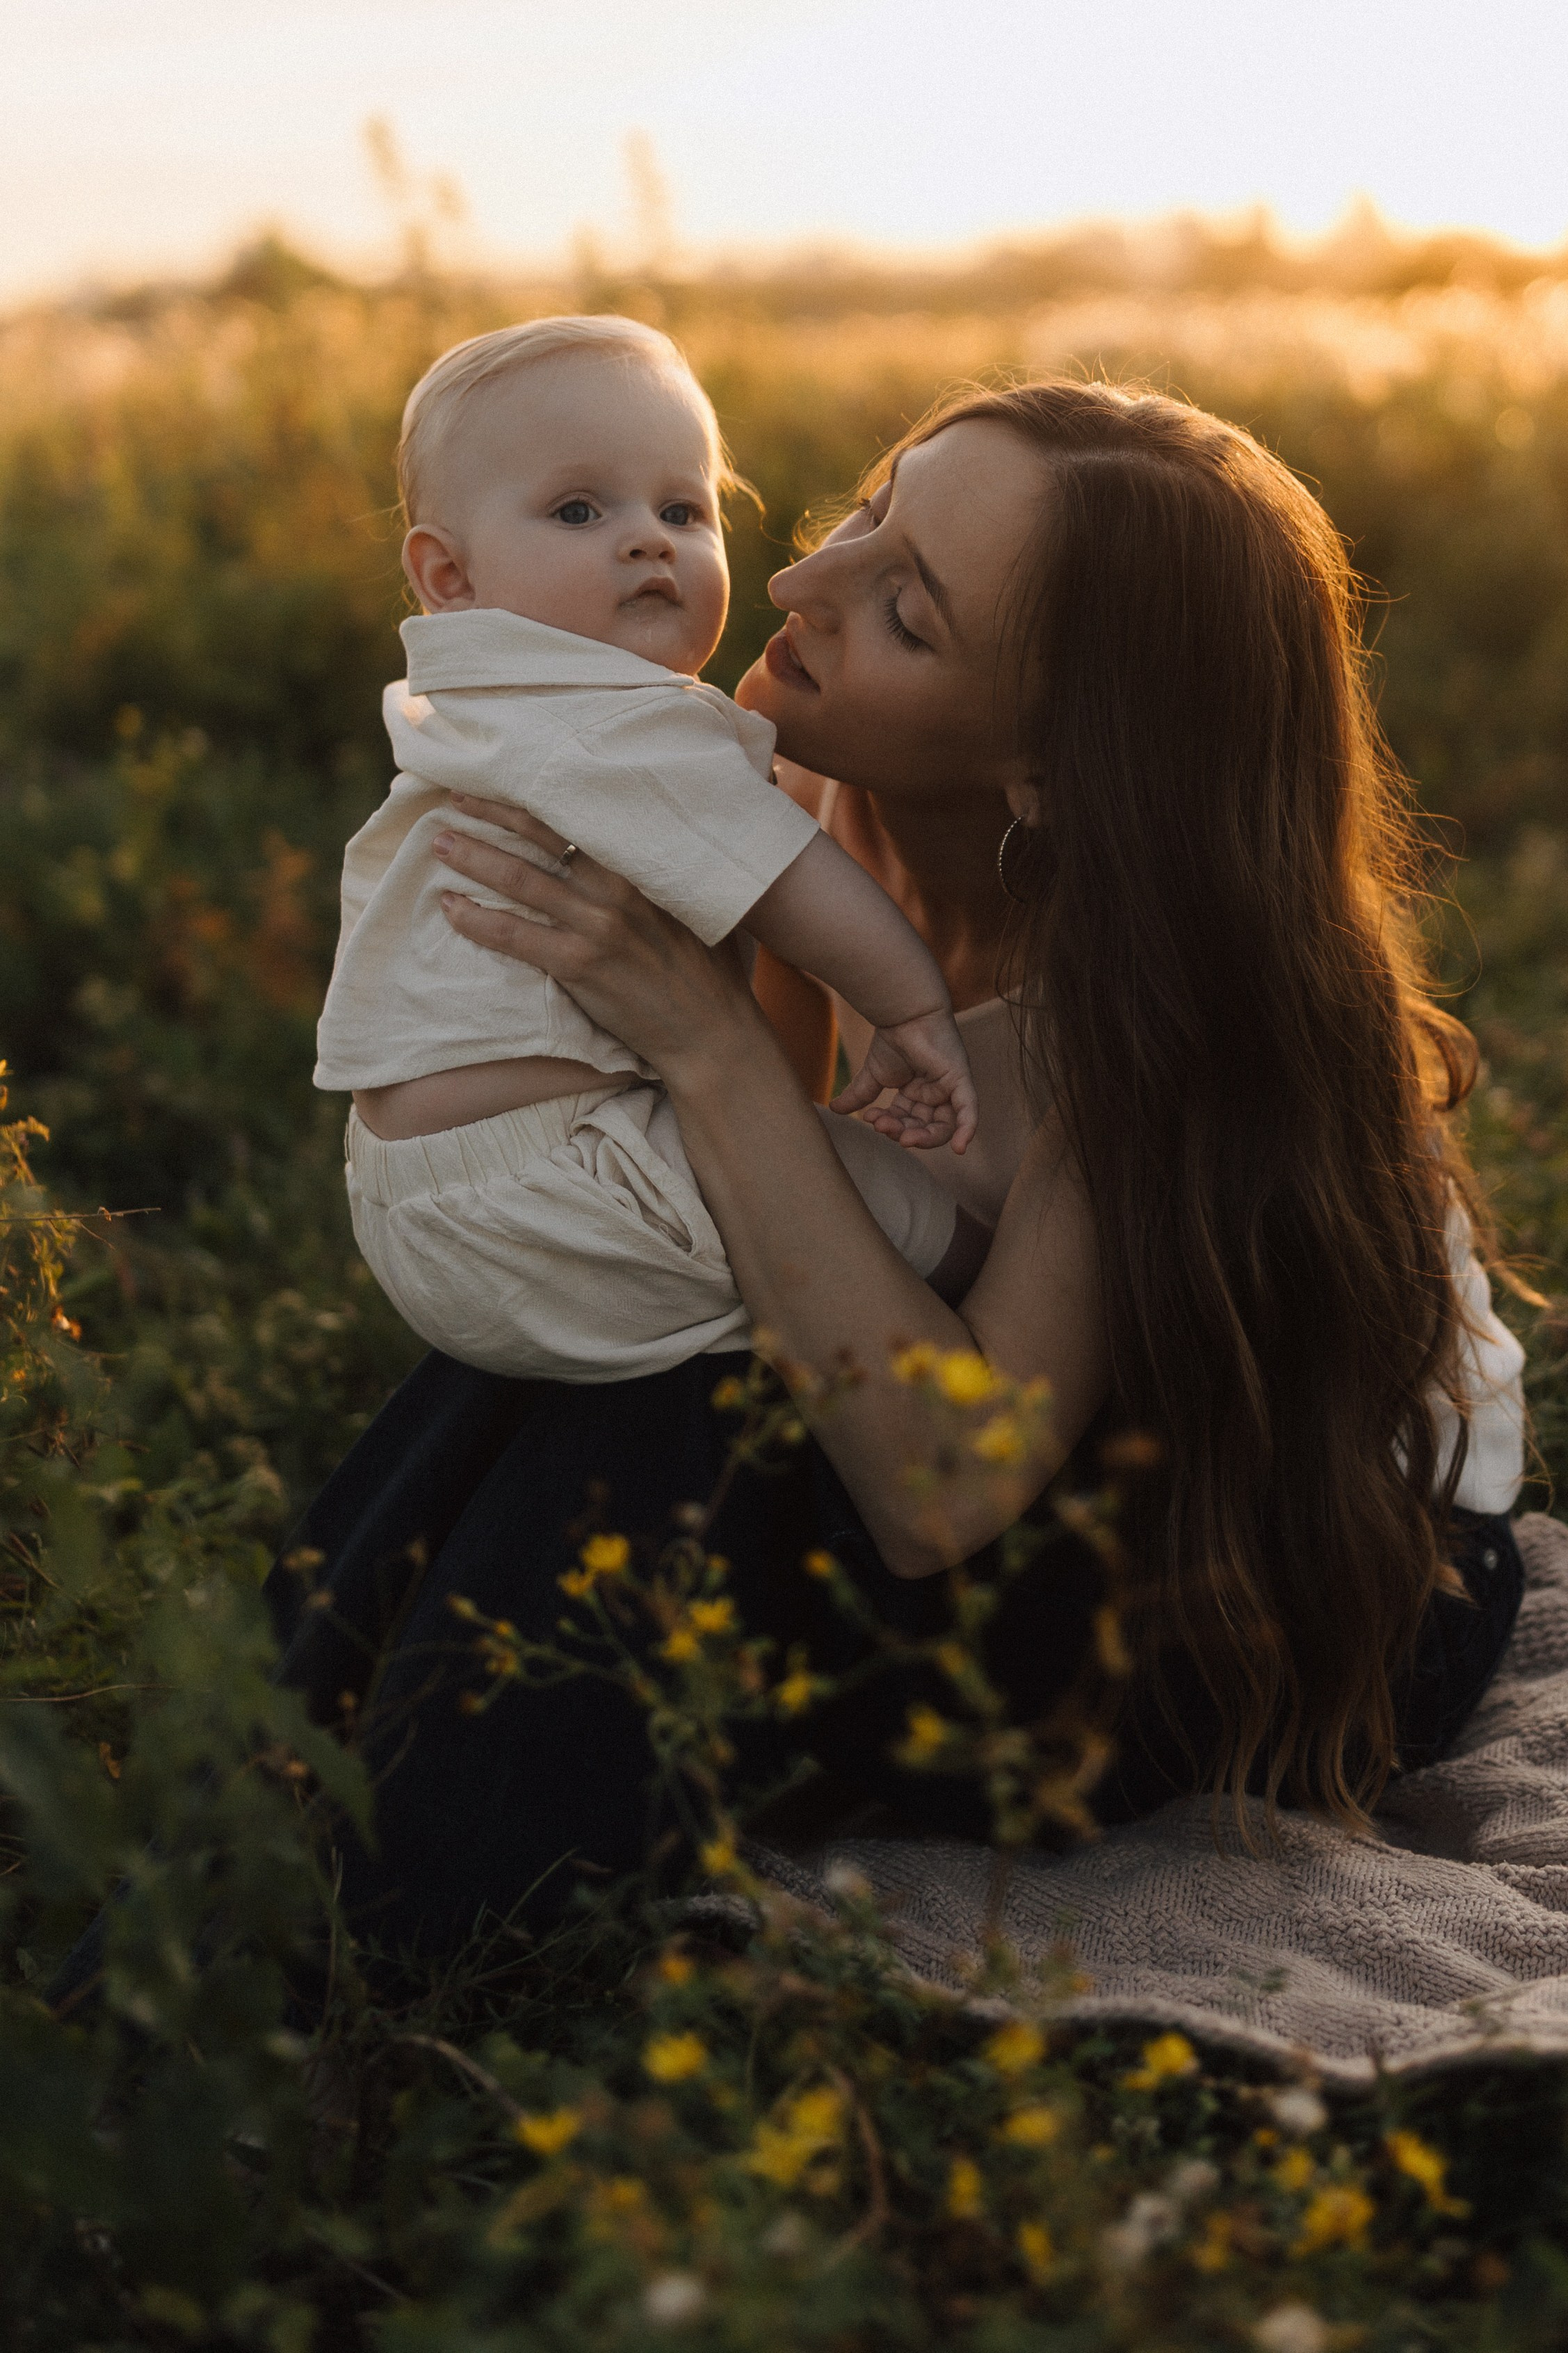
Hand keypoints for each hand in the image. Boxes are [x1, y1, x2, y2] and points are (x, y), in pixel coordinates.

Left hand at [430, 791, 756, 1081]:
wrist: (709, 1032)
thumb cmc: (707, 973)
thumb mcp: (695, 908)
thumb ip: (663, 876)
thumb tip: (659, 840)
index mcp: (640, 870)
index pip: (576, 822)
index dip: (532, 802)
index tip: (498, 785)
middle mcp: (616, 890)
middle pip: (540, 839)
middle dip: (490, 815)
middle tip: (451, 799)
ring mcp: (596, 926)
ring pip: (520, 881)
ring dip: (474, 858)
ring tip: (440, 842)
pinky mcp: (579, 964)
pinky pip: (514, 936)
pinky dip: (477, 919)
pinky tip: (450, 908)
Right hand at [830, 1007, 977, 1154]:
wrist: (902, 1013)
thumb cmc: (893, 1038)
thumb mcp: (873, 1074)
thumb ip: (858, 1095)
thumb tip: (833, 1109)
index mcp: (918, 1094)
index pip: (906, 1122)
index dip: (890, 1126)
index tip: (871, 1119)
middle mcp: (936, 1094)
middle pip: (924, 1129)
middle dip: (904, 1134)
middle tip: (884, 1128)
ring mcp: (950, 1089)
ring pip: (943, 1126)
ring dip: (921, 1137)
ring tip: (900, 1136)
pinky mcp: (960, 1080)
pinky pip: (969, 1111)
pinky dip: (966, 1130)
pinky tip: (958, 1149)